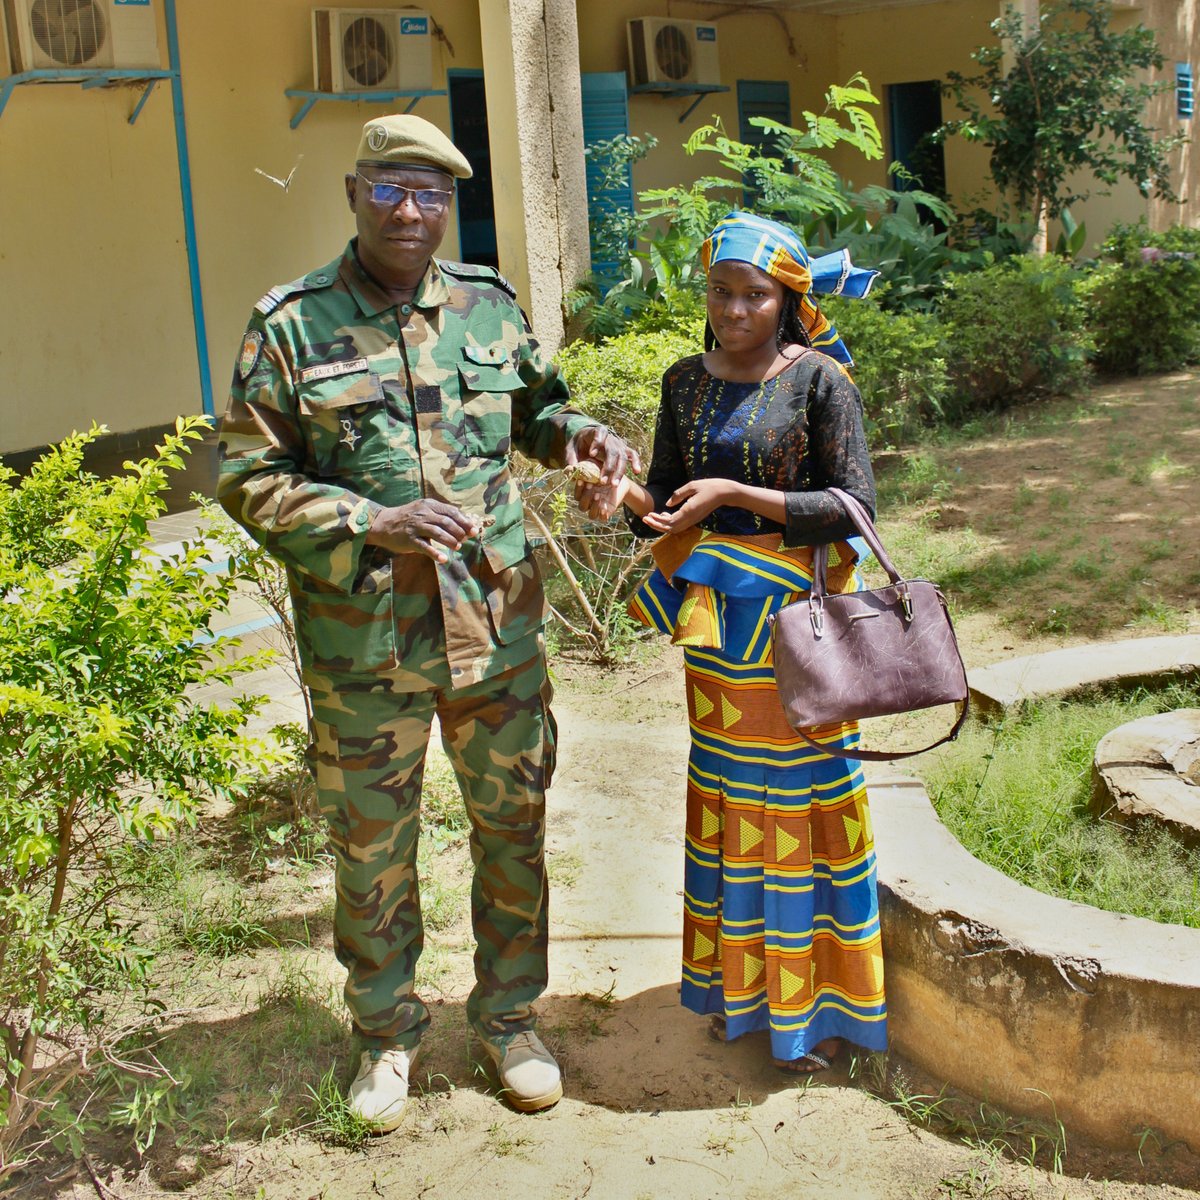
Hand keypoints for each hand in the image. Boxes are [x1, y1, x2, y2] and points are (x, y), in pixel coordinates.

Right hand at [365, 499, 479, 562]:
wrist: (382, 524)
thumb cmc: (408, 518)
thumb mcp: (423, 510)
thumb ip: (440, 515)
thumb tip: (463, 525)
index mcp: (429, 505)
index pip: (451, 512)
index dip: (464, 521)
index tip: (474, 530)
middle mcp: (423, 514)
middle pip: (446, 522)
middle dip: (459, 531)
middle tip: (466, 540)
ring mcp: (415, 526)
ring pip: (437, 533)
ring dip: (450, 541)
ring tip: (457, 547)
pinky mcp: (409, 539)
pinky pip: (424, 547)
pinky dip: (435, 553)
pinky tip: (443, 559)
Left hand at [565, 425, 641, 485]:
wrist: (587, 440)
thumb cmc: (579, 445)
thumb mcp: (571, 449)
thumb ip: (570, 458)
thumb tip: (572, 470)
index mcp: (597, 432)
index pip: (600, 433)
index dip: (597, 442)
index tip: (591, 454)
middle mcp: (610, 437)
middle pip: (613, 450)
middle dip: (608, 467)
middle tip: (602, 481)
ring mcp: (619, 444)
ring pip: (623, 457)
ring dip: (619, 471)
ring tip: (614, 484)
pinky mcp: (624, 450)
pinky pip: (633, 455)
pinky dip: (636, 462)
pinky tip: (637, 472)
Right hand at [573, 468, 632, 520]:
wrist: (620, 479)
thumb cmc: (604, 471)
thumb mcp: (594, 467)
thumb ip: (585, 467)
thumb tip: (572, 467)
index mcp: (584, 494)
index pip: (577, 495)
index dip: (578, 489)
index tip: (581, 480)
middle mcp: (589, 503)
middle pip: (582, 506)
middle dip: (585, 496)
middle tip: (591, 485)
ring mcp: (597, 509)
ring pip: (591, 515)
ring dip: (593, 506)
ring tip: (598, 495)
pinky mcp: (607, 513)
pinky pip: (602, 519)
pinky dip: (602, 514)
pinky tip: (604, 506)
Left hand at [641, 478, 736, 534]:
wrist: (725, 493)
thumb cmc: (710, 486)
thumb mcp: (692, 486)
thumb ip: (678, 495)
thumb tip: (666, 505)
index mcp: (689, 511)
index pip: (670, 522)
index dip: (657, 521)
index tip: (647, 515)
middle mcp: (691, 519)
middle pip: (670, 528)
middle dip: (656, 525)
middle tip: (645, 518)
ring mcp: (693, 520)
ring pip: (675, 528)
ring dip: (662, 524)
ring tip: (652, 517)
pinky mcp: (694, 519)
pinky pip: (680, 524)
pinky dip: (670, 522)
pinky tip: (665, 514)